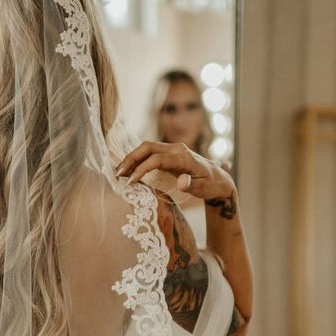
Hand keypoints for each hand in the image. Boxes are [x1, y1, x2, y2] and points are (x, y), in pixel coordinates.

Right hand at [116, 141, 234, 201]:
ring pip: (146, 148)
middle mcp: (177, 149)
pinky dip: (137, 160)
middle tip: (117, 174)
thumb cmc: (211, 185)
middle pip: (148, 147)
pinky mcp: (168, 154)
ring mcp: (172, 149)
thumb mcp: (204, 188)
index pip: (157, 158)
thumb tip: (182, 182)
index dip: (142, 168)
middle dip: (131, 159)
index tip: (131, 181)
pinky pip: (149, 153)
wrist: (218, 179)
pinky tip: (128, 170)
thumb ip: (191, 185)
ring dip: (131, 158)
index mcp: (184, 157)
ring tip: (118, 173)